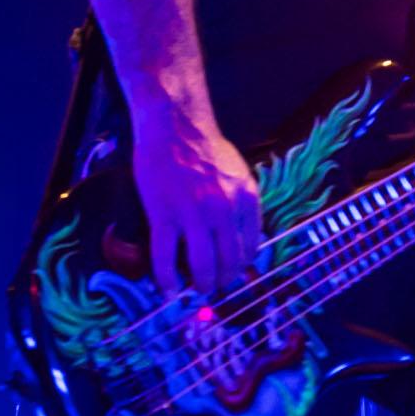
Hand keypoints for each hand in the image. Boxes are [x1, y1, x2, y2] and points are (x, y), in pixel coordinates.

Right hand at [133, 115, 261, 300]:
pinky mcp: (164, 215)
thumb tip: (242, 237)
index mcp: (247, 198)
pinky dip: (166, 278)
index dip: (241, 266)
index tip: (233, 273)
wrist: (174, 125)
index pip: (251, 246)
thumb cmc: (205, 147)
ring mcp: (193, 214)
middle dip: (223, 280)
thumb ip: (243, 204)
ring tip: (196, 290)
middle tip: (214, 288)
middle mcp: (225, 209)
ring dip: (201, 284)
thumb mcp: (238, 173)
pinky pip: (166, 257)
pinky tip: (167, 289)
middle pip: (229, 261)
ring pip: (202, 265)